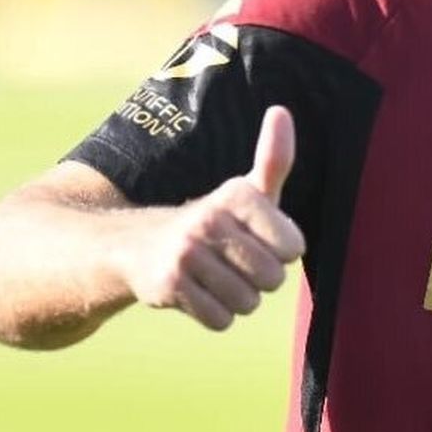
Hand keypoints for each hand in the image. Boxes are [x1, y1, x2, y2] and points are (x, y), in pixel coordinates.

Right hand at [118, 106, 305, 330]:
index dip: (282, 252)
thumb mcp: (246, 190)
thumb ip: (274, 159)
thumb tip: (282, 111)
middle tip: (236, 263)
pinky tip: (198, 293)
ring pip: (248, 302)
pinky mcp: (168, 285)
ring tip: (216, 277)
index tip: (260, 240)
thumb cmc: (214, 220)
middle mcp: (209, 218)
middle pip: (273, 278)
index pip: (293, 247)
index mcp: (237, 194)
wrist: (138, 245)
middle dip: (261, 279)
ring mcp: (186, 252)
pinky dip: (216, 315)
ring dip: (239, 299)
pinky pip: (221, 320)